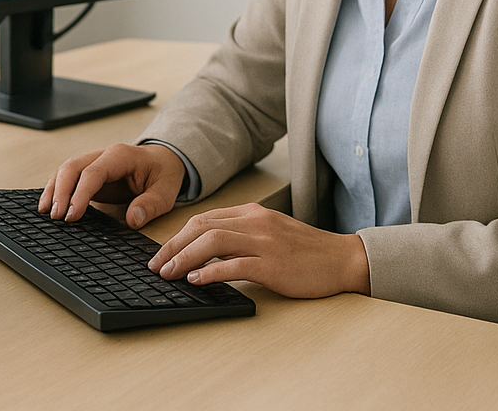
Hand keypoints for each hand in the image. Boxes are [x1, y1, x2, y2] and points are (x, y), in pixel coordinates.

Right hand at [38, 142, 185, 228]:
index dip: (79, 194)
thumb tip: (133, 219)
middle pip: (72, 167)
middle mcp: (104, 156)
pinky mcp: (89, 173)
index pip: (93, 173)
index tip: (72, 216)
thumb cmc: (163, 174)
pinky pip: (67, 178)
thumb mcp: (166, 191)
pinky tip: (49, 206)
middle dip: (60, 191)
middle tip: (55, 217)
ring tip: (45, 213)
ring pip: (65, 170)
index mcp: (121, 156)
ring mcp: (94, 163)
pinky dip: (56, 190)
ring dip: (53, 190)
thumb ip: (151, 204)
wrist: (164, 161)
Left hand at [149, 202, 369, 299]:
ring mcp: (264, 242)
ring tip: (168, 274)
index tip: (162, 253)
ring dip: (183, 259)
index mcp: (254, 214)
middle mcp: (256, 222)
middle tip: (155, 266)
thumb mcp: (272, 234)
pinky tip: (195, 282)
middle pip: (202, 227)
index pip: (205, 219)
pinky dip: (209, 273)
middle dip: (172, 246)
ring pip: (212, 242)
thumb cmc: (307, 252)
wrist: (342, 259)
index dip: (177, 236)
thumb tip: (206, 253)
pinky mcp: (272, 265)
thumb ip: (242, 237)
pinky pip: (233, 266)